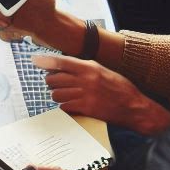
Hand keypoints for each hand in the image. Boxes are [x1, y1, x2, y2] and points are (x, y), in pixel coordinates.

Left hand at [32, 55, 169, 131]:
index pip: (62, 62)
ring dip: (57, 95)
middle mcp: (86, 80)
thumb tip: (64, 66)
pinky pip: (64, 107)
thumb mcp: (103, 71)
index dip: (46, 61)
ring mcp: (85, 95)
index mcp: (90, 67)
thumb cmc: (119, 88)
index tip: (35, 60)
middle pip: (55, 79)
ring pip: (56, 94)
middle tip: (55, 83)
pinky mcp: (86, 109)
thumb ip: (85, 68)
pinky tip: (70, 105)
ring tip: (64, 95)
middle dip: (51, 81)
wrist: (134, 106)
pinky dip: (64, 107)